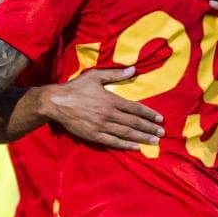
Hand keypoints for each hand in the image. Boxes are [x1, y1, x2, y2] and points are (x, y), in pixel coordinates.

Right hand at [40, 66, 164, 149]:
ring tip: (154, 141)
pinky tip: (136, 147)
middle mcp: (109, 114)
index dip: (148, 114)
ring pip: (126, 134)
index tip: (159, 119)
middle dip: (149, 128)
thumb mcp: (95, 76)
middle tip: (162, 133)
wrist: (56, 103)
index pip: (135, 109)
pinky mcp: (94, 135)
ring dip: (142, 138)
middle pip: (134, 123)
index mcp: (111, 100)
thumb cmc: (76, 88)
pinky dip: (126, 145)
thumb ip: (115, 74)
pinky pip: (113, 142)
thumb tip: (133, 69)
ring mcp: (102, 126)